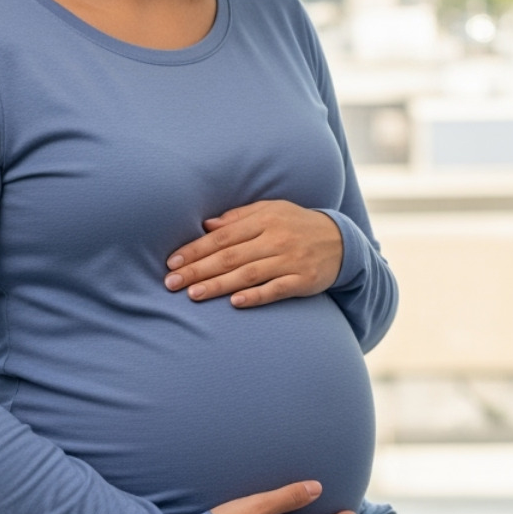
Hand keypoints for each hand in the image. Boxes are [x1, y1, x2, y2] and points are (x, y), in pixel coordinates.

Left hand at [165, 201, 342, 307]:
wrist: (342, 241)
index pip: (223, 236)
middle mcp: (277, 239)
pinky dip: (256, 296)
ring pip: (249, 274)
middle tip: (171, 283)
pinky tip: (236, 303)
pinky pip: (277, 289)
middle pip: (231, 256)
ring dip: (219, 285)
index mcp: (265, 220)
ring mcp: (291, 260)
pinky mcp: (304, 280)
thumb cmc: (298, 224)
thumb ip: (239, 217)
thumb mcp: (272, 210)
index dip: (196, 249)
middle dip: (198, 270)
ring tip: (193, 294)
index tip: (172, 263)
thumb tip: (207, 225)